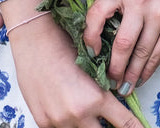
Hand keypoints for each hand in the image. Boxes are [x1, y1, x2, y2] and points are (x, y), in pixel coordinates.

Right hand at [5, 8, 143, 127]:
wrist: (35, 40)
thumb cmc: (65, 45)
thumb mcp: (92, 67)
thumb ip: (103, 90)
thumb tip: (115, 102)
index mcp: (96, 98)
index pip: (124, 123)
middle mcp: (79, 114)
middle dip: (108, 127)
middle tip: (109, 118)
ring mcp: (59, 121)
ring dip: (87, 124)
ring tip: (84, 106)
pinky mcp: (44, 122)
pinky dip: (68, 122)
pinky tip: (66, 106)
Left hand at [83, 0, 159, 93]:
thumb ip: (119, 14)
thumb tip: (100, 50)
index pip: (98, 12)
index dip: (90, 35)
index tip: (92, 53)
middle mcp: (141, 0)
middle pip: (123, 42)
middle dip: (115, 67)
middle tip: (110, 81)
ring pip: (141, 53)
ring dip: (131, 75)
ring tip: (124, 87)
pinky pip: (156, 56)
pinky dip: (146, 72)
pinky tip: (140, 79)